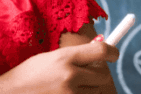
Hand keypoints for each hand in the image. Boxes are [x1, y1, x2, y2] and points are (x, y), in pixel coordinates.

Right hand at [0, 38, 119, 93]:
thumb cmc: (26, 75)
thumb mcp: (47, 58)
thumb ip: (72, 57)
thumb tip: (98, 53)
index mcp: (64, 57)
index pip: (101, 51)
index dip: (112, 52)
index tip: (114, 55)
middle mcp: (70, 75)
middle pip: (102, 75)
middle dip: (97, 75)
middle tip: (87, 75)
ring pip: (96, 92)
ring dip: (90, 90)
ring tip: (71, 87)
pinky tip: (67, 93)